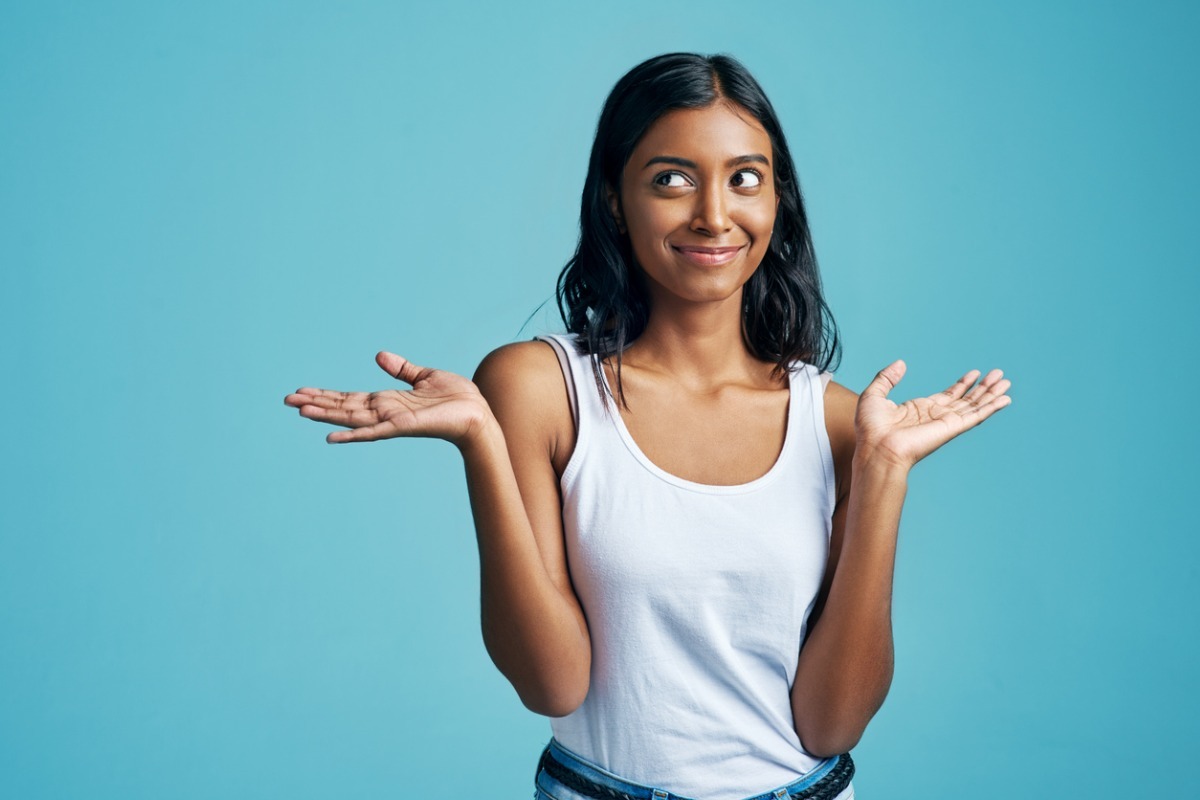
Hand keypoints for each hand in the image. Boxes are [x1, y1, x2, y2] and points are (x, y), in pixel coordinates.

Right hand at [283, 352, 492, 445]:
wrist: (478, 413)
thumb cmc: (456, 398)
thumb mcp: (425, 376)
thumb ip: (401, 369)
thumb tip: (379, 355)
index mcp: (387, 401)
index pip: (349, 398)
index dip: (325, 394)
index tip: (301, 391)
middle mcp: (384, 412)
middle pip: (342, 407)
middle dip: (315, 403)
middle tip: (286, 400)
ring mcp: (391, 421)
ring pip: (351, 419)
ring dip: (325, 415)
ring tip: (300, 411)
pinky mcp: (402, 427)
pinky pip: (373, 433)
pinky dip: (352, 435)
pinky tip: (331, 437)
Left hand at [854, 360, 1011, 469]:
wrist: (876, 448)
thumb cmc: (871, 429)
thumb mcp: (874, 395)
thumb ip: (887, 378)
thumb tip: (901, 363)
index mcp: (919, 410)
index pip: (947, 395)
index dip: (962, 384)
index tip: (975, 374)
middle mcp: (935, 416)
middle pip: (965, 399)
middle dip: (982, 387)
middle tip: (999, 374)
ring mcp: (945, 422)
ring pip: (974, 405)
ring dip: (991, 394)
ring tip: (1006, 381)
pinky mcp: (951, 428)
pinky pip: (976, 415)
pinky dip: (991, 407)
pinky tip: (1005, 399)